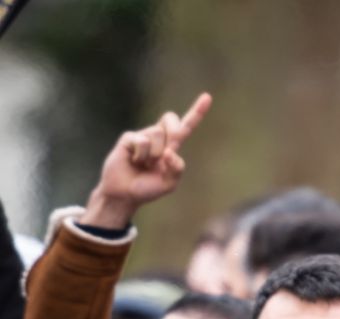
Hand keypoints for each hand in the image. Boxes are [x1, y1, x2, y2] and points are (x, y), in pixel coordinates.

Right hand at [84, 93, 211, 229]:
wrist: (124, 194)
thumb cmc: (147, 188)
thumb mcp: (169, 183)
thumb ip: (177, 169)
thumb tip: (170, 152)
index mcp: (172, 146)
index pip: (186, 126)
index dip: (197, 112)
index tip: (207, 97)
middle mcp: (158, 137)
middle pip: (171, 119)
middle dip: (172, 130)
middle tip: (163, 153)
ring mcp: (143, 136)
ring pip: (157, 134)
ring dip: (153, 154)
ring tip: (144, 164)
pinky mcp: (128, 138)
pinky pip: (142, 141)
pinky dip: (140, 155)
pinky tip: (133, 161)